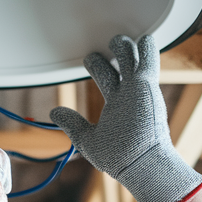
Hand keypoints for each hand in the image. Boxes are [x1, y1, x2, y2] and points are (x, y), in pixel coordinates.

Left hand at [50, 35, 201, 201]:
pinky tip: (145, 38)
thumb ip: (72, 123)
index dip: (99, 67)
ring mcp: (138, 91)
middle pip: (120, 67)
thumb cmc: (117, 157)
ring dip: (126, 48)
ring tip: (119, 38)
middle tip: (107, 44)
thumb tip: (54, 112)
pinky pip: (148, 62)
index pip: (107, 80)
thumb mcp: (87, 139)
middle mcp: (128, 96)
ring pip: (132, 61)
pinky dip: (147, 49)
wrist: (138, 163)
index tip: (91, 59)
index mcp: (117, 106)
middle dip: (113, 55)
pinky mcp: (146, 87)